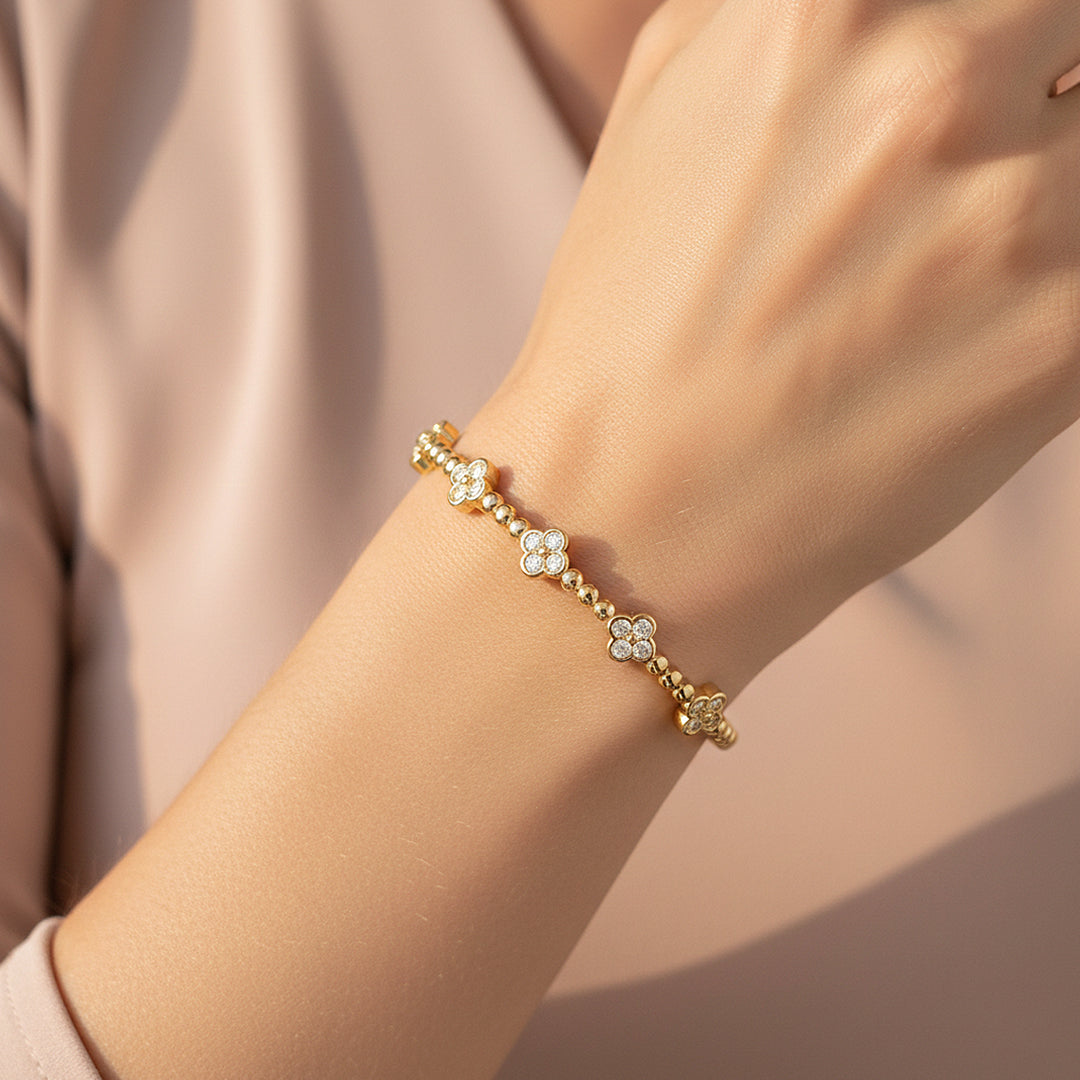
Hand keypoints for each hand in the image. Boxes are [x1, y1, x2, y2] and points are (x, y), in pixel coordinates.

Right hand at [469, 0, 1079, 691]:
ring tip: (949, 266)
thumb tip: (895, 2)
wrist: (631, 502)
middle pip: (1076, 27)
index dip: (1006, 29)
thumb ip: (787, 3)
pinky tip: (970, 330)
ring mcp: (1016, 212)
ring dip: (1047, 195)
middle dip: (1039, 87)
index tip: (996, 67)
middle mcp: (933, 83)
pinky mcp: (1070, 337)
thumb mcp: (674, 93)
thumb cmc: (633, 312)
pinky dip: (1054, 286)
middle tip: (970, 167)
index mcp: (827, 3)